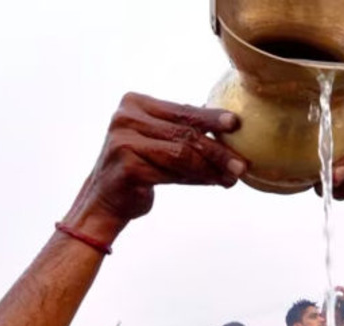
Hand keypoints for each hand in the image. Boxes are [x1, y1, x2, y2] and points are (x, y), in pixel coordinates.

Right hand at [59, 93, 244, 244]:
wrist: (102, 202)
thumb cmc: (134, 170)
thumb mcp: (154, 142)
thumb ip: (180, 131)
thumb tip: (225, 125)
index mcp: (133, 104)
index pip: (180, 110)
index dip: (210, 117)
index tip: (236, 124)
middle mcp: (125, 118)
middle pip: (183, 131)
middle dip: (217, 148)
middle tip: (241, 161)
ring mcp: (123, 142)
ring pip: (182, 153)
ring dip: (212, 167)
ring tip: (232, 176)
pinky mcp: (127, 166)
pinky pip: (173, 173)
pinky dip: (197, 179)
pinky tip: (214, 183)